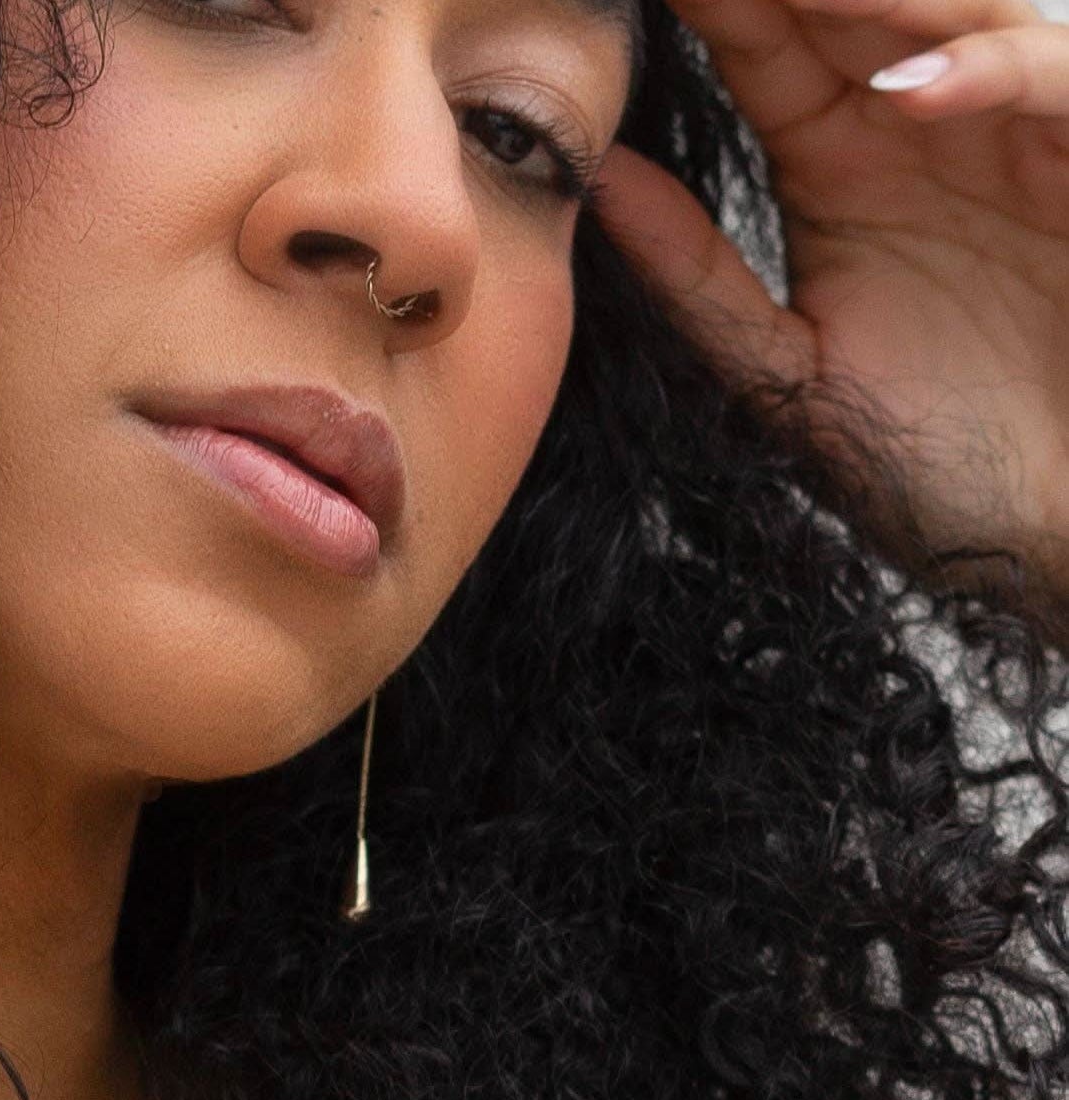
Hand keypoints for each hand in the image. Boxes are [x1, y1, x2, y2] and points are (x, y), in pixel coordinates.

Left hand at [596, 0, 1068, 591]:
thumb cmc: (927, 454)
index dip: (714, 7)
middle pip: (850, 8)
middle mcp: (922, 128)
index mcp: (838, 165)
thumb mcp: (784, 369)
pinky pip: (1048, 85)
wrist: (1039, 529)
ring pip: (953, 15)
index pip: (766, 50)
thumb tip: (594, 180)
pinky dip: (985, 76)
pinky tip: (903, 93)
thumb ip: (694, 277)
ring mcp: (1011, 135)